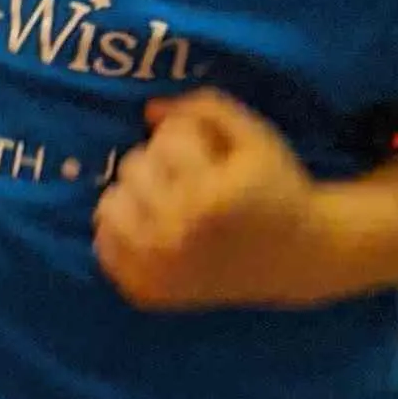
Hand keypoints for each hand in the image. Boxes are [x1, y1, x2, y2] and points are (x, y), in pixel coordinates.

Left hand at [94, 89, 337, 309]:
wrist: (294, 258)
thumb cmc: (276, 189)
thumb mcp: (257, 138)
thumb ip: (207, 108)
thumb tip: (150, 110)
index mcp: (210, 196)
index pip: (166, 140)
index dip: (187, 137)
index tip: (209, 151)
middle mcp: (178, 234)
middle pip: (133, 168)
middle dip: (160, 162)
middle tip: (189, 175)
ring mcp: (157, 268)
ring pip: (109, 205)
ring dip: (134, 194)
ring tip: (167, 198)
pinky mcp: (145, 290)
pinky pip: (103, 245)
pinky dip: (122, 230)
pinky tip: (153, 227)